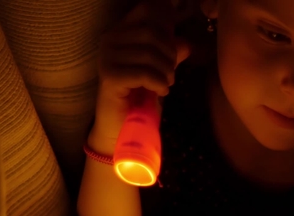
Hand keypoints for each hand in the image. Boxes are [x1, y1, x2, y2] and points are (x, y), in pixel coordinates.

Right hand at [88, 0, 190, 154]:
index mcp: (122, 31)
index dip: (168, 23)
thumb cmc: (139, 96)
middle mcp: (110, 39)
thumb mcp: (159, 71)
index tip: (175, 46)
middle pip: (152, 32)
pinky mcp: (109, 77)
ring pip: (149, 53)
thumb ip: (170, 54)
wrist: (121, 126)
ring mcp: (107, 57)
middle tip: (171, 73)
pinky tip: (161, 92)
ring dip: (166, 71)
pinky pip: (144, 72)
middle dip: (170, 54)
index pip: (148, 9)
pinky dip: (158, 83)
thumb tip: (186, 43)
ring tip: (166, 84)